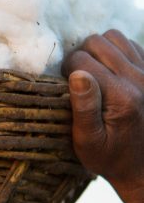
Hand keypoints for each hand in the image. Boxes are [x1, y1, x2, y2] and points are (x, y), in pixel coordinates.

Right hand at [62, 30, 143, 202]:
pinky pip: (130, 43)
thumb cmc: (110, 157)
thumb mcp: (88, 142)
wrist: (142, 165)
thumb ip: (83, 108)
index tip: (66, 90)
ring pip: (114, 37)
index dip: (66, 71)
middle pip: (97, 42)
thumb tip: (76, 74)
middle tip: (77, 80)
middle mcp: (138, 79)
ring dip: (98, 50)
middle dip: (80, 56)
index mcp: (120, 96)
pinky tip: (109, 72)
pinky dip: (115, 51)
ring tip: (92, 72)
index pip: (81, 60)